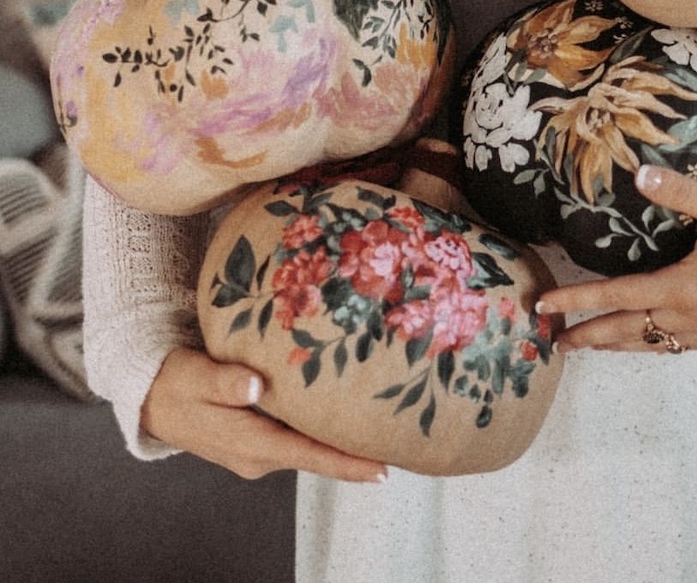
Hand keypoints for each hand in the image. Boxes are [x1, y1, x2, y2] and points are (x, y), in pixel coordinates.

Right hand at [140, 347, 387, 481]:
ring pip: (309, 447)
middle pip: (317, 455)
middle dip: (356, 452)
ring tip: (383, 426)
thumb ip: (224, 381)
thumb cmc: (174, 381)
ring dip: (341, 441)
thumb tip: (256, 388)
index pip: (308, 455)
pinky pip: (299, 438)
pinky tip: (345, 413)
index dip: (346, 462)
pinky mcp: (258, 437)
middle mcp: (259, 455)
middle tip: (401, 439)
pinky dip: (322, 430)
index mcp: (248, 443)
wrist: (150, 396)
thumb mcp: (194, 375)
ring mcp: (259, 450)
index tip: (383, 467)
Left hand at [536, 166, 696, 352]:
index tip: (544, 306)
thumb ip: (678, 193)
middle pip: (625, 332)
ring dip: (617, 345)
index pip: (614, 296)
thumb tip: (638, 173)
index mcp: (679, 289)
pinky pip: (677, 348)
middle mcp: (687, 320)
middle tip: (555, 341)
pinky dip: (653, 346)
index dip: (575, 300)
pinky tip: (654, 339)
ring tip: (593, 346)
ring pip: (650, 345)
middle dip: (588, 335)